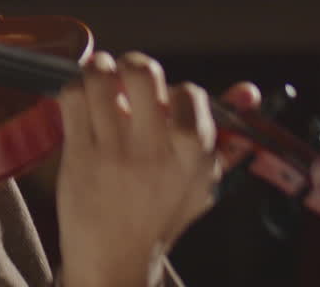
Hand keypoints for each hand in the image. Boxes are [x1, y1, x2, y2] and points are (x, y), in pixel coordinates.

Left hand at [55, 51, 258, 286]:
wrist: (116, 257)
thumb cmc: (160, 213)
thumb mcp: (202, 181)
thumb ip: (224, 136)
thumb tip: (247, 91)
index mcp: (193, 156)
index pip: (190, 95)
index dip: (174, 88)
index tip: (164, 101)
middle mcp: (155, 150)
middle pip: (142, 73)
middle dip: (133, 63)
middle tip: (126, 75)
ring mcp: (114, 151)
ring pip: (99, 79)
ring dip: (97, 68)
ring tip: (98, 78)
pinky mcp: (79, 155)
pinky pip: (72, 100)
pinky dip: (74, 88)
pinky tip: (80, 100)